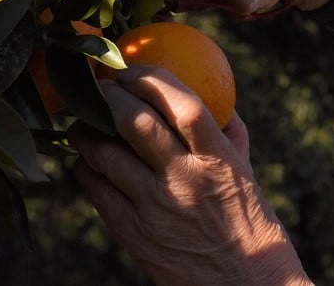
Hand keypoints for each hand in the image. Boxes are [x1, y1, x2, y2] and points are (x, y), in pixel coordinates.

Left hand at [67, 67, 312, 285]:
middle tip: (98, 87)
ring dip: (86, 131)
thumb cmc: (251, 221)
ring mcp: (155, 207)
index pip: (183, 103)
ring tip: (82, 123)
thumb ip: (228, 133)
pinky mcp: (133, 233)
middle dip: (108, 96)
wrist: (245, 283)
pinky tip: (88, 162)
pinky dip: (86, 169)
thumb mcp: (247, 170)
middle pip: (134, 122)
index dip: (152, 78)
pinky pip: (96, 190)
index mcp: (219, 157)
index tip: (134, 69)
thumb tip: (213, 98)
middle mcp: (185, 178)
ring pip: (104, 154)